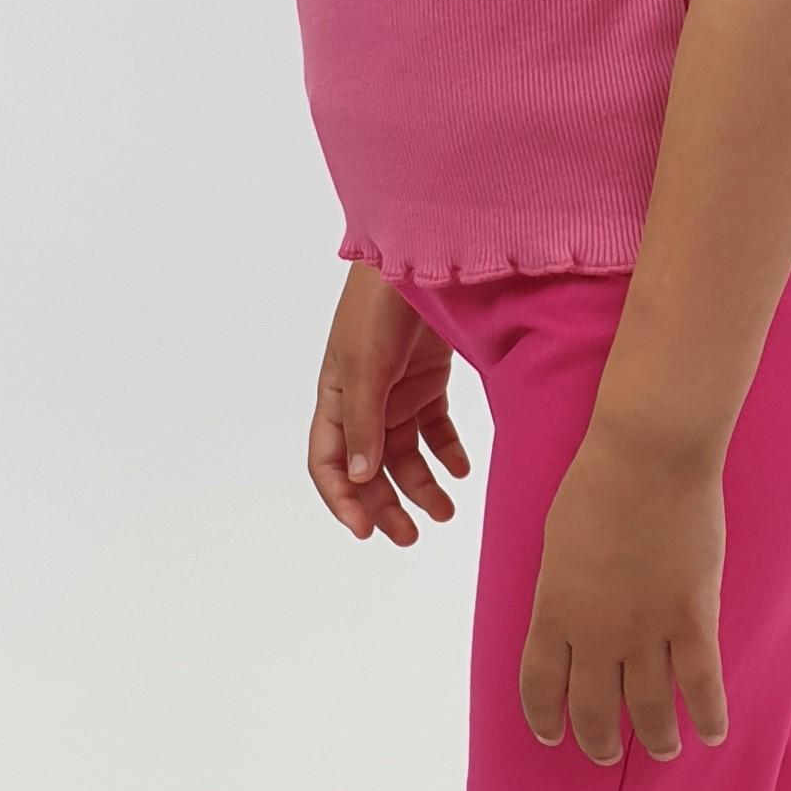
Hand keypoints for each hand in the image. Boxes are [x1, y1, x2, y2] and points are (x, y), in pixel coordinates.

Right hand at [310, 265, 470, 545]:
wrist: (421, 254)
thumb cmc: (380, 304)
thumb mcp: (366, 365)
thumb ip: (363, 422)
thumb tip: (358, 477)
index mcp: (334, 397)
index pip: (329, 463)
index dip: (342, 500)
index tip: (366, 530)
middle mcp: (363, 400)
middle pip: (369, 468)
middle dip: (386, 503)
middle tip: (411, 536)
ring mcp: (397, 391)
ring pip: (405, 454)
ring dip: (422, 485)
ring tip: (446, 511)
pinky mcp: (429, 379)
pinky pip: (435, 428)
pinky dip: (447, 452)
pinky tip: (462, 470)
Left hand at [520, 422, 728, 765]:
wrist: (647, 457)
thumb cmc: (596, 484)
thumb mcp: (556, 542)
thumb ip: (562, 588)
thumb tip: (571, 612)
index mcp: (553, 611)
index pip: (540, 686)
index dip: (545, 717)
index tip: (552, 734)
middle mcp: (594, 633)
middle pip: (593, 708)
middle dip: (598, 738)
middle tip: (605, 753)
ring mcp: (645, 630)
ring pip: (648, 707)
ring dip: (654, 736)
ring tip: (661, 750)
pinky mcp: (692, 618)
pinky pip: (701, 683)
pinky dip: (707, 714)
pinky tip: (713, 734)